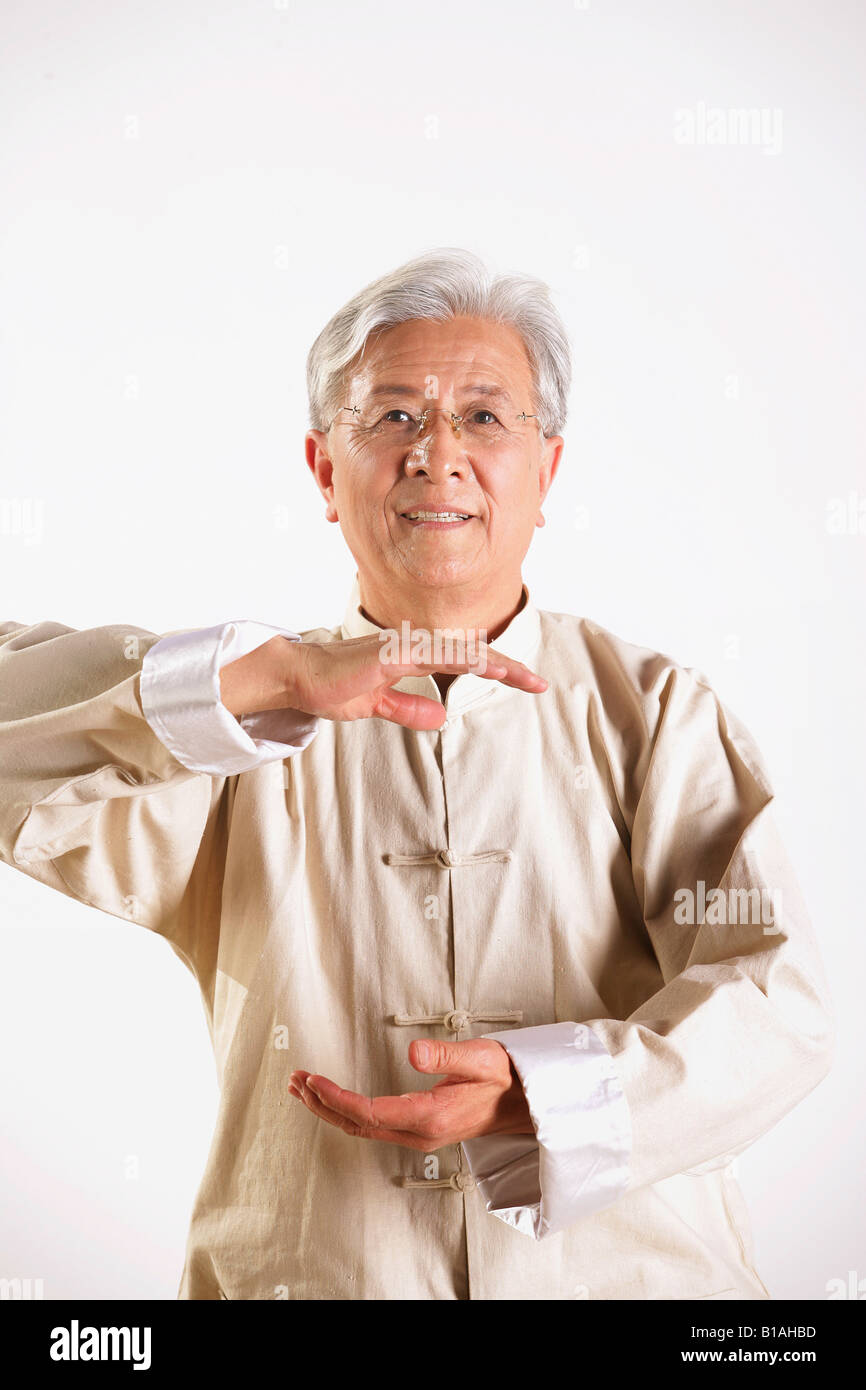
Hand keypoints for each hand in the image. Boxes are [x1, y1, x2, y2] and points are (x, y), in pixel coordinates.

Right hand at [220, 629, 546, 729]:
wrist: (298, 679)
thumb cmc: (331, 687)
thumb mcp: (378, 705)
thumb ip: (408, 709)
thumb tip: (442, 716)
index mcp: (411, 655)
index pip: (462, 661)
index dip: (495, 670)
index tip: (524, 683)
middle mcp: (412, 645)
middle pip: (470, 653)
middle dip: (507, 667)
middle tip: (540, 684)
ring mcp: (402, 647)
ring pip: (459, 651)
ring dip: (494, 663)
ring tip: (525, 677)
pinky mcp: (389, 655)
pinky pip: (433, 655)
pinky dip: (462, 660)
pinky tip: (485, 665)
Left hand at [288, 1039, 534, 1148]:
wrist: (524, 1103)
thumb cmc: (504, 1077)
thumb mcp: (480, 1058)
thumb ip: (446, 1055)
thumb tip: (413, 1051)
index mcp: (429, 1117)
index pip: (369, 1112)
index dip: (336, 1098)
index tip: (313, 1080)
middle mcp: (419, 1133)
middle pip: (357, 1124)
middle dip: (322, 1104)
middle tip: (295, 1081)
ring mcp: (418, 1136)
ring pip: (362, 1127)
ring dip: (330, 1109)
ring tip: (303, 1089)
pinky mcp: (419, 1130)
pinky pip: (374, 1125)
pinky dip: (347, 1112)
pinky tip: (335, 1101)